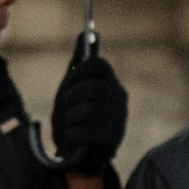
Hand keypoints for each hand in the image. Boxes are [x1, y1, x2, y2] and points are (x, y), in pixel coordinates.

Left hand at [50, 34, 126, 180]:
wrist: (79, 156)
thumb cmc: (76, 118)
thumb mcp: (74, 89)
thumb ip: (79, 64)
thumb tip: (87, 31)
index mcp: (110, 83)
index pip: (97, 64)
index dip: (79, 72)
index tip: (71, 84)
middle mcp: (119, 97)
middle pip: (87, 87)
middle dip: (70, 99)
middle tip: (70, 110)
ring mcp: (118, 117)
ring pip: (83, 110)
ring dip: (69, 119)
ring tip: (75, 126)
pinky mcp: (112, 137)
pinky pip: (81, 129)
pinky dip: (72, 135)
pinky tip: (78, 139)